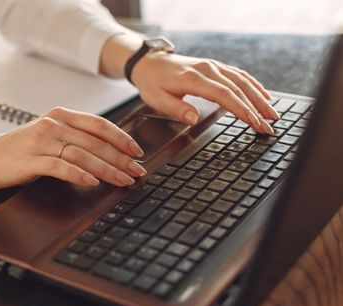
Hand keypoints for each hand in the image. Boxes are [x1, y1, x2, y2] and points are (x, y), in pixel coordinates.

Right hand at [0, 107, 146, 188]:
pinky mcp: (31, 159)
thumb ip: (75, 137)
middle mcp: (53, 124)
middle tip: (137, 172)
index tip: (137, 152)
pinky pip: (61, 167)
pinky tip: (93, 182)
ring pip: (83, 154)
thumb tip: (110, 151)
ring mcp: (41, 141)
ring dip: (107, 169)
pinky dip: (79, 174)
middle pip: (95, 141)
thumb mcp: (50, 135)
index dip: (121, 138)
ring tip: (123, 180)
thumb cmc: (21, 148)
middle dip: (121, 158)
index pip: (99, 125)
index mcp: (61, 116)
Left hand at [99, 34, 278, 133]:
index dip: (241, 109)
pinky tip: (263, 96)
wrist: (149, 63)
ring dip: (259, 97)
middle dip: (256, 108)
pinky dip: (253, 85)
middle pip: (238, 89)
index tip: (254, 123)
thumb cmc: (152, 83)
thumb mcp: (157, 99)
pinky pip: (238, 75)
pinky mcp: (215, 67)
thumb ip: (176, 109)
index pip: (224, 95)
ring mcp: (213, 66)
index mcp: (194, 79)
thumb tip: (193, 119)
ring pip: (242, 80)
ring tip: (272, 114)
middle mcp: (208, 69)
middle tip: (269, 126)